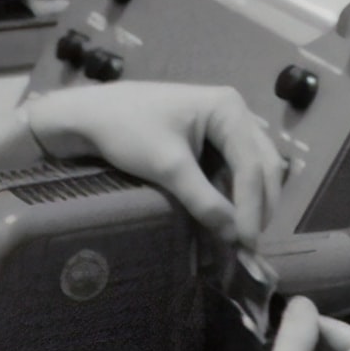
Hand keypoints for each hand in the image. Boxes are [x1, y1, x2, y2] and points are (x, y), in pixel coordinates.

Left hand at [25, 80, 283, 247]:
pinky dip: (235, 193)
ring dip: (251, 200)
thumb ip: (203, 200)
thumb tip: (235, 236)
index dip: (252, 205)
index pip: (252, 164)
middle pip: (262, 164)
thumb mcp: (167, 166)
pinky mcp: (209, 139)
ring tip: (243, 233)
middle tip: (250, 242)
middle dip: (259, 204)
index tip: (246, 241)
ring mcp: (223, 125)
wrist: (88, 115)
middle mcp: (234, 113)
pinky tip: (230, 215)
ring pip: (252, 167)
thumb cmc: (126, 130)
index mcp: (228, 108)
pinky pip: (234, 168)